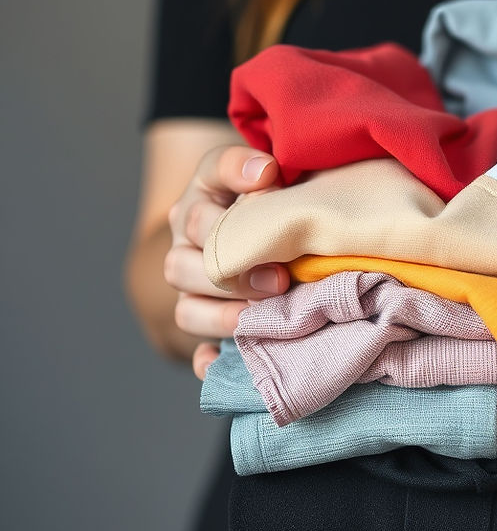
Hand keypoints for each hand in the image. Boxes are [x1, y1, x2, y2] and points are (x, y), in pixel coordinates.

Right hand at [164, 145, 289, 379]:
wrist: (269, 226)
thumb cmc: (273, 197)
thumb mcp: (261, 169)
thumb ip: (254, 167)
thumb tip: (264, 173)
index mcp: (200, 201)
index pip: (201, 203)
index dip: (234, 198)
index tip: (271, 185)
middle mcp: (187, 245)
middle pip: (183, 265)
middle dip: (231, 273)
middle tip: (279, 278)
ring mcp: (193, 290)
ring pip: (187, 310)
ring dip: (223, 316)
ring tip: (261, 316)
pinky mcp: (209, 323)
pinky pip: (197, 350)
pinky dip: (208, 359)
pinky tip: (221, 363)